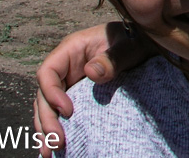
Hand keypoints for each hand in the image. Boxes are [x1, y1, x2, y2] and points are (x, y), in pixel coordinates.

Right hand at [33, 22, 155, 156]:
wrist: (144, 45)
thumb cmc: (135, 41)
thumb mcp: (128, 46)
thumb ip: (113, 57)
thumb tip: (90, 72)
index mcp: (71, 49)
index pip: (48, 72)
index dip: (51, 93)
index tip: (68, 111)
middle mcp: (65, 67)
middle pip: (44, 95)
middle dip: (47, 120)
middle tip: (57, 142)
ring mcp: (69, 83)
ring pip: (48, 108)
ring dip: (46, 130)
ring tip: (51, 152)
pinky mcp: (76, 96)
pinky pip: (59, 113)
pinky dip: (56, 129)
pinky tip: (56, 148)